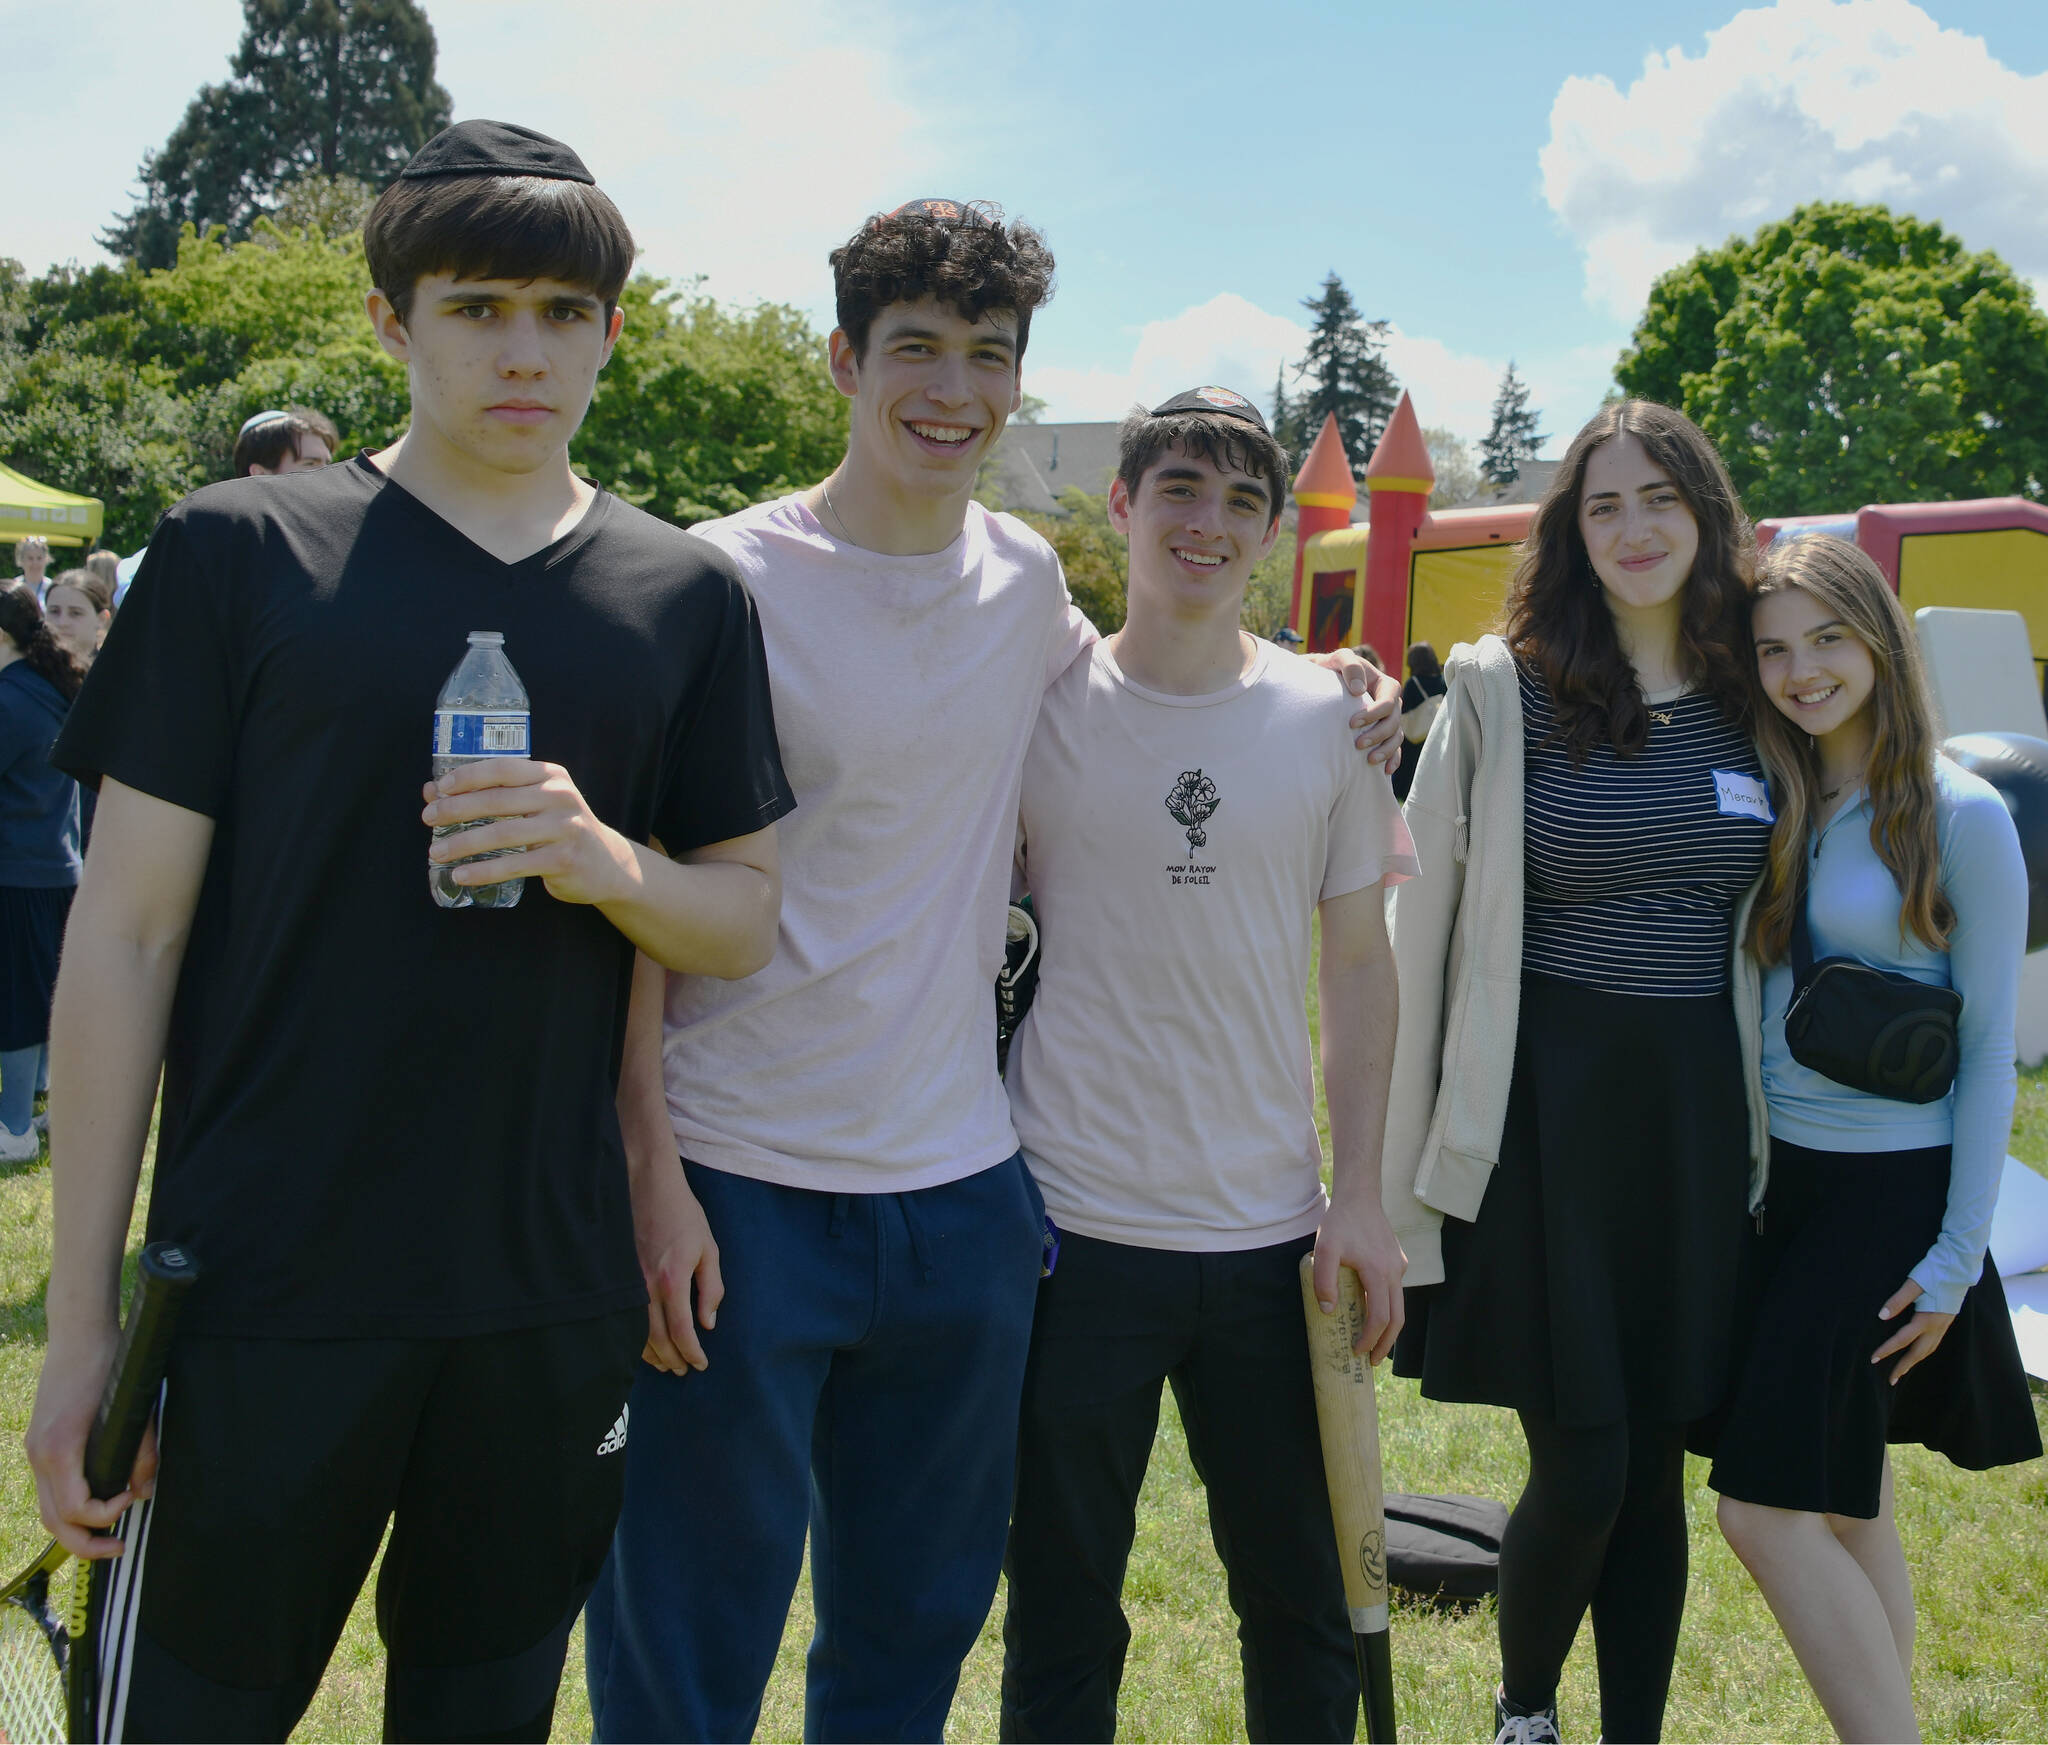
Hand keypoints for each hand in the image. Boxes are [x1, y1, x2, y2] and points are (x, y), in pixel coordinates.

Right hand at [25, 1335, 155, 1557]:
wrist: (80, 1333)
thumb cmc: (107, 1365)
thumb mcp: (134, 1410)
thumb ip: (141, 1454)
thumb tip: (146, 1492)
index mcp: (58, 1449)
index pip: (74, 1508)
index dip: (104, 1518)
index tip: (131, 1503)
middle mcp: (39, 1455)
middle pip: (53, 1520)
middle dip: (85, 1543)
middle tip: (120, 1548)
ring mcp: (35, 1450)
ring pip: (46, 1509)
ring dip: (74, 1530)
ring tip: (108, 1537)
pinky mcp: (41, 1443)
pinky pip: (48, 1489)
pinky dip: (68, 1507)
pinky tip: (95, 1506)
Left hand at [423, 759, 637, 906]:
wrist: (606, 864)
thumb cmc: (560, 829)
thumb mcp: (534, 804)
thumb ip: (491, 794)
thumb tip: (433, 790)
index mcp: (550, 776)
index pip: (503, 769)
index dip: (468, 776)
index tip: (440, 788)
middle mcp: (560, 797)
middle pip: (497, 800)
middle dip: (456, 810)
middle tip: (428, 819)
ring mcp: (564, 828)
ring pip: (502, 833)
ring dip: (463, 844)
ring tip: (436, 852)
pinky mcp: (563, 859)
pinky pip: (514, 865)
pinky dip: (484, 871)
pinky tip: (462, 875)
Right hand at [631, 1152, 723, 1374]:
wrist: (647, 1186)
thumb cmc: (682, 1215)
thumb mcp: (708, 1248)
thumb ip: (711, 1288)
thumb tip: (708, 1323)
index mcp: (672, 1279)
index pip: (682, 1331)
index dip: (692, 1353)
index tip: (701, 1365)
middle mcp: (646, 1286)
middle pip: (657, 1339)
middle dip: (672, 1360)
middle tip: (684, 1370)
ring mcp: (627, 1283)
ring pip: (636, 1333)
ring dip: (652, 1354)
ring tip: (665, 1364)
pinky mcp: (617, 1278)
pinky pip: (624, 1318)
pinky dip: (635, 1338)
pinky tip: (645, 1344)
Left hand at [1311, 649, 1403, 765]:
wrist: (1321, 683)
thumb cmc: (1329, 669)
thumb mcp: (1337, 659)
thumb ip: (1349, 665)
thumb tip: (1359, 690)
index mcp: (1383, 684)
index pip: (1389, 700)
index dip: (1375, 713)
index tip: (1352, 723)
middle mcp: (1389, 703)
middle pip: (1394, 722)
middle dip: (1378, 734)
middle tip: (1357, 744)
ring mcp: (1387, 719)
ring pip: (1396, 737)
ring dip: (1386, 750)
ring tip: (1369, 760)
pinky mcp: (1381, 733)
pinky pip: (1394, 748)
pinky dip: (1392, 759)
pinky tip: (1385, 771)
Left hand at [1311, 1193, 1407, 1363]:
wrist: (1360, 1196)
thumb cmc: (1341, 1223)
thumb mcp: (1324, 1250)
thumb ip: (1324, 1280)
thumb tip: (1328, 1310)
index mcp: (1378, 1273)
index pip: (1380, 1317)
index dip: (1370, 1338)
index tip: (1357, 1350)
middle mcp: (1394, 1272)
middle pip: (1398, 1318)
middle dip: (1386, 1343)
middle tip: (1372, 1360)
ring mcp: (1398, 1266)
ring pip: (1399, 1305)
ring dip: (1389, 1327)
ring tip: (1374, 1342)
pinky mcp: (1397, 1260)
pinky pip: (1395, 1290)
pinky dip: (1387, 1307)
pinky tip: (1372, 1310)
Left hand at [1873, 1276, 1952, 1382]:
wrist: (1960, 1267)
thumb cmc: (1935, 1272)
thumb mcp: (1914, 1284)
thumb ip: (1898, 1300)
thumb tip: (1881, 1316)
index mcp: (1927, 1319)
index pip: (1903, 1339)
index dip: (1887, 1350)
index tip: (1873, 1359)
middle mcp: (1937, 1326)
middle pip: (1918, 1353)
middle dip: (1904, 1367)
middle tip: (1890, 1380)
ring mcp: (1944, 1325)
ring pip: (1929, 1350)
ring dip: (1915, 1361)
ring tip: (1903, 1371)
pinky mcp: (1947, 1321)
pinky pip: (1935, 1343)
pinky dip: (1924, 1352)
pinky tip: (1919, 1352)